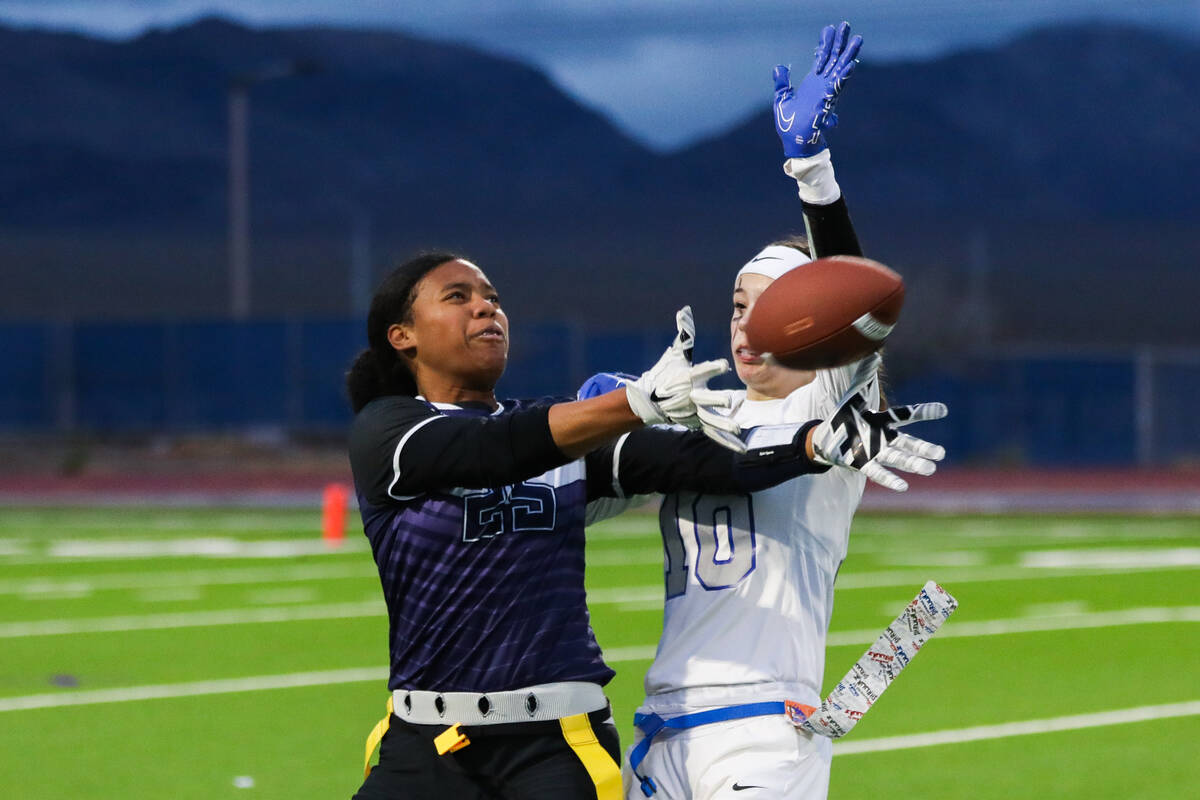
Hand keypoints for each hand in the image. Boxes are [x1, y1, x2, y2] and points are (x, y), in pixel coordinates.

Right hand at [626, 307, 745, 451]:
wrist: (649, 401)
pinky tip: (741, 449)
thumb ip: (685, 335)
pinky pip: (714, 434)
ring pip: (710, 420)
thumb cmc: (666, 373)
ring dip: (724, 425)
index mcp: (687, 378)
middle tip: (731, 401)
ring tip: (737, 429)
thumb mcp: (675, 354)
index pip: (701, 371)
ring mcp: (694, 413)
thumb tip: (685, 311)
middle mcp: (690, 397)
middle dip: (716, 400)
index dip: (712, 368)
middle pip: (704, 399)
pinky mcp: (697, 424)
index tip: (724, 365)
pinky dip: (727, 442)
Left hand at [773, 21, 862, 157]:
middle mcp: (822, 86)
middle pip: (834, 59)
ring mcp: (826, 94)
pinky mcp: (826, 104)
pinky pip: (837, 88)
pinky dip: (844, 76)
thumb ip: (782, 84)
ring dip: (848, 55)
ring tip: (857, 39)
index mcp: (812, 84)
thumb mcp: (781, 100)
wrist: (795, 144)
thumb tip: (779, 67)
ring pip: (840, 70)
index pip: (821, 59)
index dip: (825, 44)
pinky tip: (851, 64)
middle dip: (840, 42)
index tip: (830, 29)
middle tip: (846, 25)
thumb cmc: (789, 126)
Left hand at [811, 355, 946, 490]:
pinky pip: (877, 473)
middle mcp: (882, 438)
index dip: (923, 412)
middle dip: (924, 448)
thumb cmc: (844, 415)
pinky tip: (903, 486)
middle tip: (941, 453)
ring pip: (897, 458)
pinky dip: (889, 479)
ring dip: (913, 464)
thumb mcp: (853, 393)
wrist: (827, 436)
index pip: (906, 415)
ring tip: (930, 469)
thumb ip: (863, 374)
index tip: (943, 410)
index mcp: (882, 421)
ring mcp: (873, 452)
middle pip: (907, 444)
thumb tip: (873, 352)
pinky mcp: (861, 464)